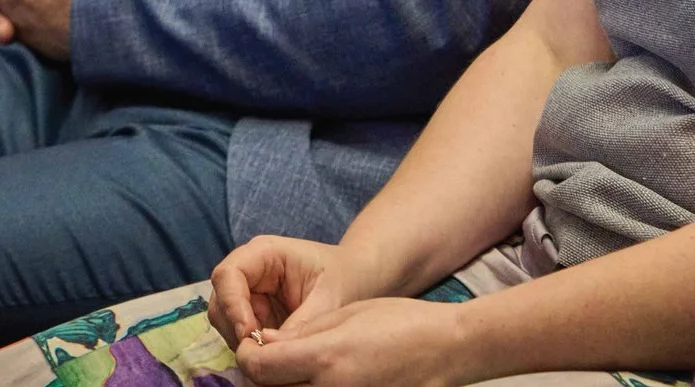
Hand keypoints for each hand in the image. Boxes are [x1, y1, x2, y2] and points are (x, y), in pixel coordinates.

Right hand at [211, 237, 350, 348]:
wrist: (357, 279)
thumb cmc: (346, 278)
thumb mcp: (330, 300)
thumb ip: (300, 324)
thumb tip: (270, 349)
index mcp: (265, 253)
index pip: (228, 275)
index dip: (232, 305)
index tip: (249, 334)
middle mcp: (250, 270)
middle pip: (220, 300)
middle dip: (235, 328)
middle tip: (262, 351)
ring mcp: (250, 293)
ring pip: (226, 321)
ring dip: (242, 340)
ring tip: (275, 351)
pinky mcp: (255, 313)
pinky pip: (241, 334)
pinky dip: (253, 346)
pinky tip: (276, 351)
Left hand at [235, 297, 469, 386]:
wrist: (446, 350)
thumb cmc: (401, 323)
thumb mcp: (346, 314)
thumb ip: (302, 333)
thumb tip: (264, 344)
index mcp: (326, 358)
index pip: (258, 368)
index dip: (248, 353)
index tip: (253, 342)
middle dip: (262, 373)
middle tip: (272, 355)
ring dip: (282, 385)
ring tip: (293, 367)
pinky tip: (316, 379)